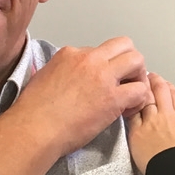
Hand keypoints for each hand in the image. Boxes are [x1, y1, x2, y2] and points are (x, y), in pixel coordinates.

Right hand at [17, 37, 149, 155]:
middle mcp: (89, 59)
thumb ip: (61, 71)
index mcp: (70, 53)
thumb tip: (69, 77)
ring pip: (137, 61)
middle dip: (130, 62)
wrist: (34, 128)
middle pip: (124, 45)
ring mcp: (102, 76)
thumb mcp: (44, 76)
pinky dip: (140, 99)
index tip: (103, 82)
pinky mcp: (112, 98)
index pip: (99, 51)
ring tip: (131, 95)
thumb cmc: (33, 111)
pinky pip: (140, 90)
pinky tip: (128, 110)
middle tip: (127, 81)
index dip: (105, 67)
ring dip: (138, 77)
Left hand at [127, 73, 174, 173]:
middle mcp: (168, 116)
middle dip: (156, 82)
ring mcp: (151, 122)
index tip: (167, 84)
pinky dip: (132, 106)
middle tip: (151, 76)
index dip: (171, 88)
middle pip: (161, 92)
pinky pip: (133, 114)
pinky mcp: (137, 132)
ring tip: (139, 83)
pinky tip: (129, 102)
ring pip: (146, 99)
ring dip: (143, 90)